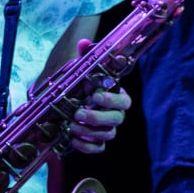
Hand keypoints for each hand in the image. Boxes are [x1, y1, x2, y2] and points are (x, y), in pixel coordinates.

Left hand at [65, 37, 130, 153]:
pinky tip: (74, 139)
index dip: (112, 100)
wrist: (68, 105)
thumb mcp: (82, 71)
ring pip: (107, 135)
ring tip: (71, 126)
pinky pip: (98, 149)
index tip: (95, 96)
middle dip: (97, 118)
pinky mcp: (97, 142)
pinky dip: (86, 146)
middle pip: (116, 120)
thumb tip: (85, 43)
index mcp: (115, 97)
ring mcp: (107, 130)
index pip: (125, 101)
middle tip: (78, 113)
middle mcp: (115, 115)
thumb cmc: (82, 87)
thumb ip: (86, 57)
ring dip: (89, 132)